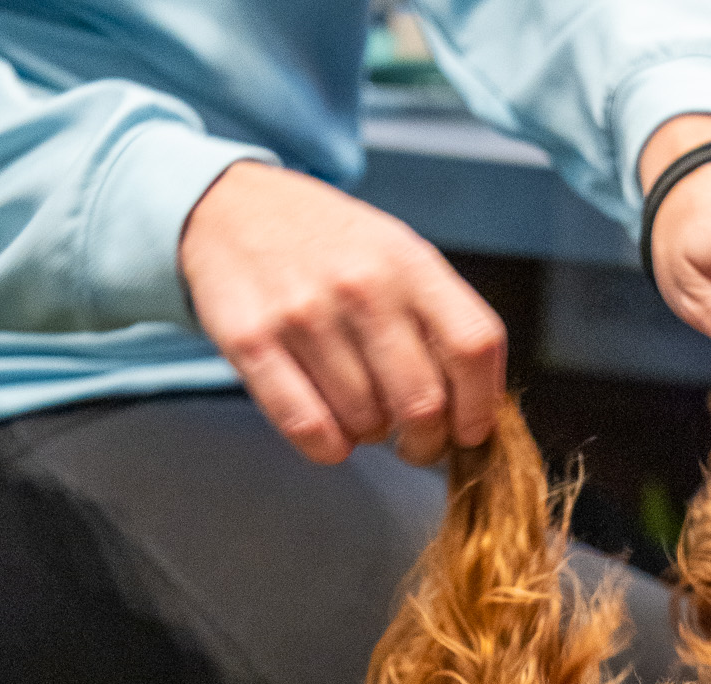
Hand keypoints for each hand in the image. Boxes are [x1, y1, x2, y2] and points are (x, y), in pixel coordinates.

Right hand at [179, 160, 506, 464]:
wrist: (230, 208)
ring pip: (367, 425)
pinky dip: (329, 448)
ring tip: (360, 409)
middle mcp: (362, 285)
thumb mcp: (397, 257)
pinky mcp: (254, 342)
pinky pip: (310, 431)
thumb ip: (440, 322)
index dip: (480, 408)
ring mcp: (305, 313)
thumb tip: (475, 412)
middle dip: (426, 444)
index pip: (474, 348)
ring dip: (370, 436)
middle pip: (423, 404)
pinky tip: (328, 428)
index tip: (469, 432)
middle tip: (415, 443)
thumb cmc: (328, 248)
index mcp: (410, 264)